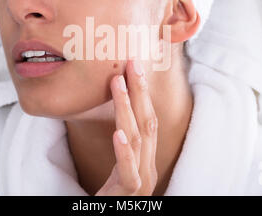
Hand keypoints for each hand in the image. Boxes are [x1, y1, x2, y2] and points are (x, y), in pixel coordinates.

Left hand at [95, 59, 158, 195]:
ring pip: (137, 140)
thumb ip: (122, 146)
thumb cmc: (113, 197)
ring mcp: (140, 181)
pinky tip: (118, 133)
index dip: (141, 92)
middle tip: (132, 63)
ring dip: (127, 109)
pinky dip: (124, 151)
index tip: (133, 67)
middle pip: (146, 123)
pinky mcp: (128, 195)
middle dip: (139, 91)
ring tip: (118, 84)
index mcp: (145, 157)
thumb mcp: (119, 167)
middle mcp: (147, 166)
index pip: (146, 119)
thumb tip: (117, 118)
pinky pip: (128, 171)